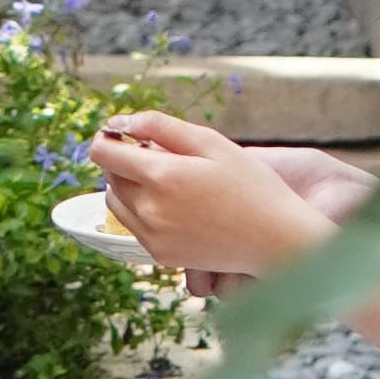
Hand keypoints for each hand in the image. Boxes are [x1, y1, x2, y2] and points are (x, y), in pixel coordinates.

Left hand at [89, 112, 369, 287]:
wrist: (275, 239)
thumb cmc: (250, 185)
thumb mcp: (210, 142)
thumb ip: (160, 126)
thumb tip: (120, 122)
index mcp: (161, 176)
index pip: (103, 153)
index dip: (108, 137)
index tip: (123, 132)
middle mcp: (150, 210)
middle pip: (109, 177)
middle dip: (123, 160)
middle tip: (157, 152)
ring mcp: (153, 237)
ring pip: (116, 203)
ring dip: (128, 185)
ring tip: (164, 178)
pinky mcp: (161, 256)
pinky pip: (133, 225)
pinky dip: (141, 209)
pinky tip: (174, 202)